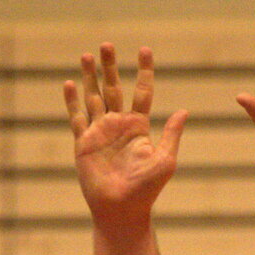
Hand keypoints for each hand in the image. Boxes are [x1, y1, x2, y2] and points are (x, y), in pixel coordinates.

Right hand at [64, 43, 187, 230]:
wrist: (121, 210)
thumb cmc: (146, 190)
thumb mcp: (165, 160)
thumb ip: (171, 135)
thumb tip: (184, 111)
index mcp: (138, 127)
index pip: (142, 92)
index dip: (144, 71)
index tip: (144, 49)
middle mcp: (118, 126)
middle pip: (114, 88)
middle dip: (110, 67)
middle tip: (107, 45)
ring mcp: (99, 133)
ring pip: (93, 98)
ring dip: (90, 77)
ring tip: (87, 55)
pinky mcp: (84, 144)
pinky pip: (77, 118)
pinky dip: (72, 101)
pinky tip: (70, 83)